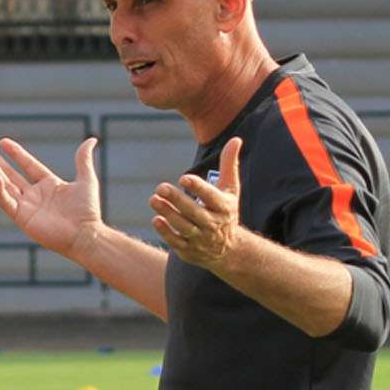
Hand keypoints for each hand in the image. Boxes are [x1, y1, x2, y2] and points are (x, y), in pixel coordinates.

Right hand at [0, 137, 104, 258]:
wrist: (85, 235)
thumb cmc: (87, 211)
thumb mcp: (86, 180)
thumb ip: (83, 160)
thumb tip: (92, 140)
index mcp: (48, 185)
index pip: (28, 165)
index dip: (16, 154)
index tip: (3, 142)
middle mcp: (35, 195)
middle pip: (11, 175)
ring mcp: (27, 207)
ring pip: (5, 186)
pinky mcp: (22, 218)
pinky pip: (7, 202)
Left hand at [150, 138, 243, 269]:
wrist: (228, 249)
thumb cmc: (225, 211)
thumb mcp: (231, 189)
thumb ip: (229, 164)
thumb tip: (236, 139)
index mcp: (224, 207)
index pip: (211, 197)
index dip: (198, 187)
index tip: (183, 178)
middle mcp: (213, 224)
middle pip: (194, 212)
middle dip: (177, 200)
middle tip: (160, 187)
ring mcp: (201, 239)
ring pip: (183, 227)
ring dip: (168, 213)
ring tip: (153, 200)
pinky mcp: (189, 250)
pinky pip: (176, 242)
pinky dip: (166, 232)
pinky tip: (156, 220)